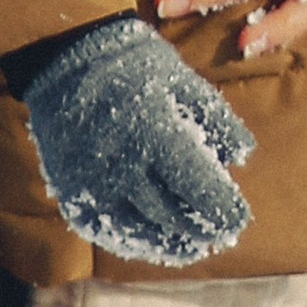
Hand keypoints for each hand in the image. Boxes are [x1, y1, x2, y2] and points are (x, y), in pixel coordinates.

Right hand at [20, 17, 254, 266]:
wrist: (63, 60)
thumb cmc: (133, 65)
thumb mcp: (180, 79)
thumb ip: (214, 118)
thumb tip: (243, 155)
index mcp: (155, 134)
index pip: (199, 188)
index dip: (223, 210)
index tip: (239, 220)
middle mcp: (123, 168)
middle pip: (173, 216)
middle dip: (203, 229)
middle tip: (223, 235)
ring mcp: (94, 187)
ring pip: (142, 233)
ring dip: (173, 244)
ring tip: (195, 246)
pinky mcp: (73, 198)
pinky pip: (109, 233)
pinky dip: (137, 242)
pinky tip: (155, 241)